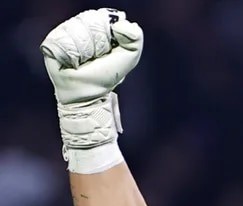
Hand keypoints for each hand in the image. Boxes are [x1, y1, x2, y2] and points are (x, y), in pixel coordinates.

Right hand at [40, 9, 142, 171]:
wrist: (87, 95)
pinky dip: (72, 54)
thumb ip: (135, 37)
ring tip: (84, 61)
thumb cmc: (107, 76)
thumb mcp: (129, 56)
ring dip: (86, 51)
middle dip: (98, 44)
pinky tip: (73, 63)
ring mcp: (64, 34)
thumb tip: (122, 23)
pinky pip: (63, 40)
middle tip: (96, 58)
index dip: (109, 32)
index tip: (109, 48)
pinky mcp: (51, 43)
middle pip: (89, 21)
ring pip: (77, 30)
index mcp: (98, 26)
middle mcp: (80, 26)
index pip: (102, 16)